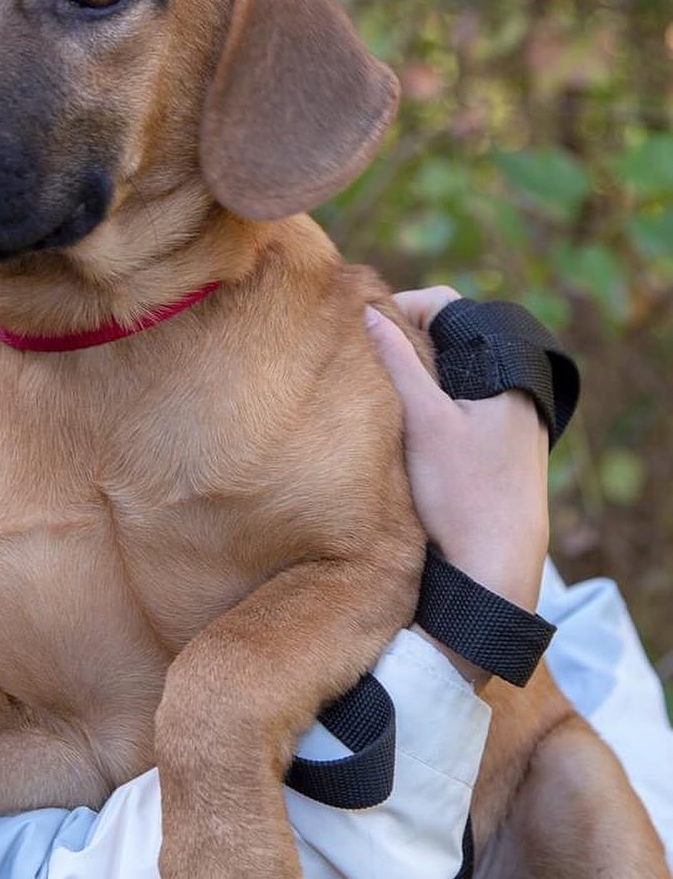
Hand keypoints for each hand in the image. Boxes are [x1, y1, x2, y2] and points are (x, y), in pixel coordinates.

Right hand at [364, 285, 548, 629]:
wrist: (494, 570)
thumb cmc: (462, 495)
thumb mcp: (422, 420)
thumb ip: (396, 361)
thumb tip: (369, 313)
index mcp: (505, 371)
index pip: (448, 308)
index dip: (403, 309)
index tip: (366, 330)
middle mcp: (512, 390)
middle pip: (448, 340)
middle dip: (404, 345)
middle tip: (367, 362)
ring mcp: (505, 420)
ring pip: (449, 375)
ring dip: (414, 378)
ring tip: (381, 396)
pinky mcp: (494, 448)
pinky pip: (455, 406)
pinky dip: (426, 407)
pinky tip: (402, 430)